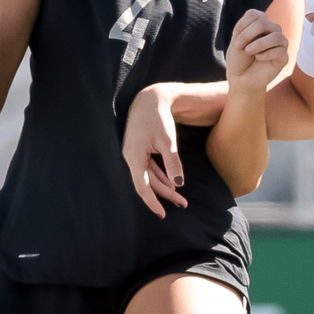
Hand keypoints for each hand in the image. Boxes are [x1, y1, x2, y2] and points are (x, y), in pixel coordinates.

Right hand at [122, 85, 188, 216]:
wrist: (150, 99)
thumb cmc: (158, 118)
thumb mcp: (167, 141)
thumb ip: (172, 163)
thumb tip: (179, 184)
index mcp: (133, 156)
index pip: (141, 186)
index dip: (152, 201)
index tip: (162, 214)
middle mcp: (130, 157)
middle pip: (147, 183)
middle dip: (165, 194)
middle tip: (183, 204)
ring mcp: (134, 154)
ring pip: (149, 176)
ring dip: (164, 186)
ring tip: (180, 197)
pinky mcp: (139, 151)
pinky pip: (149, 168)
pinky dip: (161, 176)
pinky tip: (173, 183)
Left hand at [225, 9, 289, 95]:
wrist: (241, 79)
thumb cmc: (239, 59)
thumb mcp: (237, 41)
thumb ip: (247, 29)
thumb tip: (262, 23)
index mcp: (261, 24)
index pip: (254, 15)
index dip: (242, 26)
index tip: (235, 40)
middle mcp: (272, 31)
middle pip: (263, 23)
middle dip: (247, 35)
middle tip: (238, 46)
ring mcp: (280, 44)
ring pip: (276, 36)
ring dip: (259, 44)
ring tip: (248, 51)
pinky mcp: (284, 57)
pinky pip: (280, 51)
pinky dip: (266, 54)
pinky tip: (258, 58)